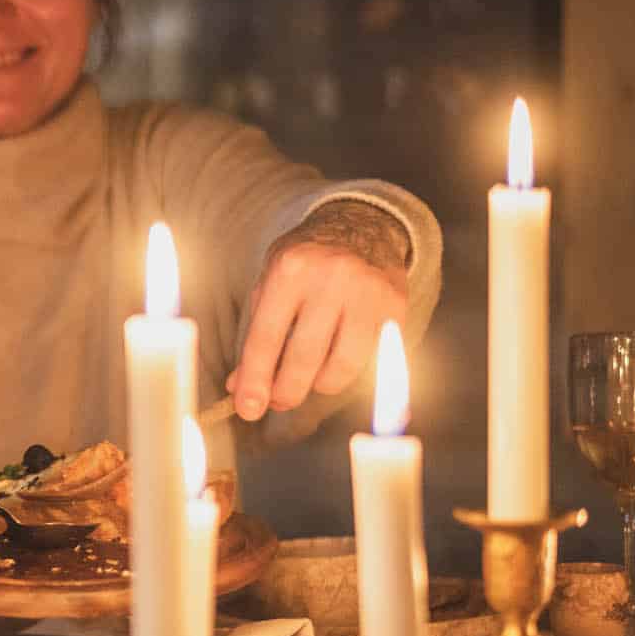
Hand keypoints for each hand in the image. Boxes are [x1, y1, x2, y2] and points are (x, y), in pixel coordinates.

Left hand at [228, 202, 408, 419]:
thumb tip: (239, 387)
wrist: (362, 226)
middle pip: (304, 357)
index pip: (266, 337)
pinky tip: (333, 361)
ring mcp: (367, 292)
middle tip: (277, 402)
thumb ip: (256, 334)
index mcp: (290, 269)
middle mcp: (331, 277)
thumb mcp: (271, 284)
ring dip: (317, 385)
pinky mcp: (394, 307)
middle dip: (285, 391)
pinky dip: (344, 371)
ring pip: (339, 367)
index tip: (247, 409)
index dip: (255, 379)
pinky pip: (366, 360)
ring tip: (307, 377)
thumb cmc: (306, 263)